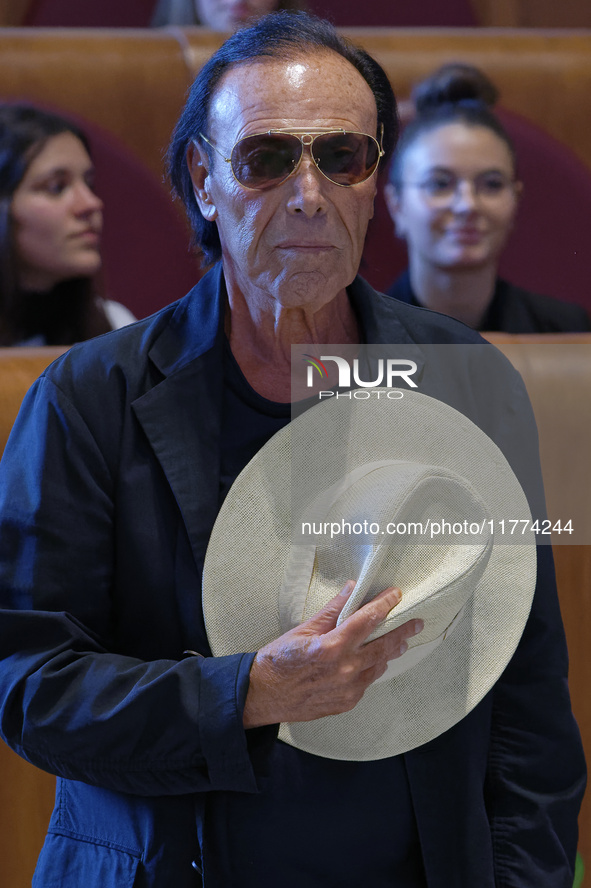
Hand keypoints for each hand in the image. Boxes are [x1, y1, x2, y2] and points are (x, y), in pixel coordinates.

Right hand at [243, 581, 422, 727]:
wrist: (263, 695)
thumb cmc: (278, 660)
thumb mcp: (303, 629)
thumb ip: (332, 611)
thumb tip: (351, 590)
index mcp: (332, 647)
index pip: (367, 620)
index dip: (384, 604)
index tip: (396, 595)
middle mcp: (344, 670)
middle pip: (383, 647)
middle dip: (403, 632)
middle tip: (417, 623)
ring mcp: (347, 690)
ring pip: (378, 666)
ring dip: (390, 653)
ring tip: (400, 643)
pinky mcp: (346, 703)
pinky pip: (366, 683)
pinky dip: (371, 669)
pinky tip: (372, 662)